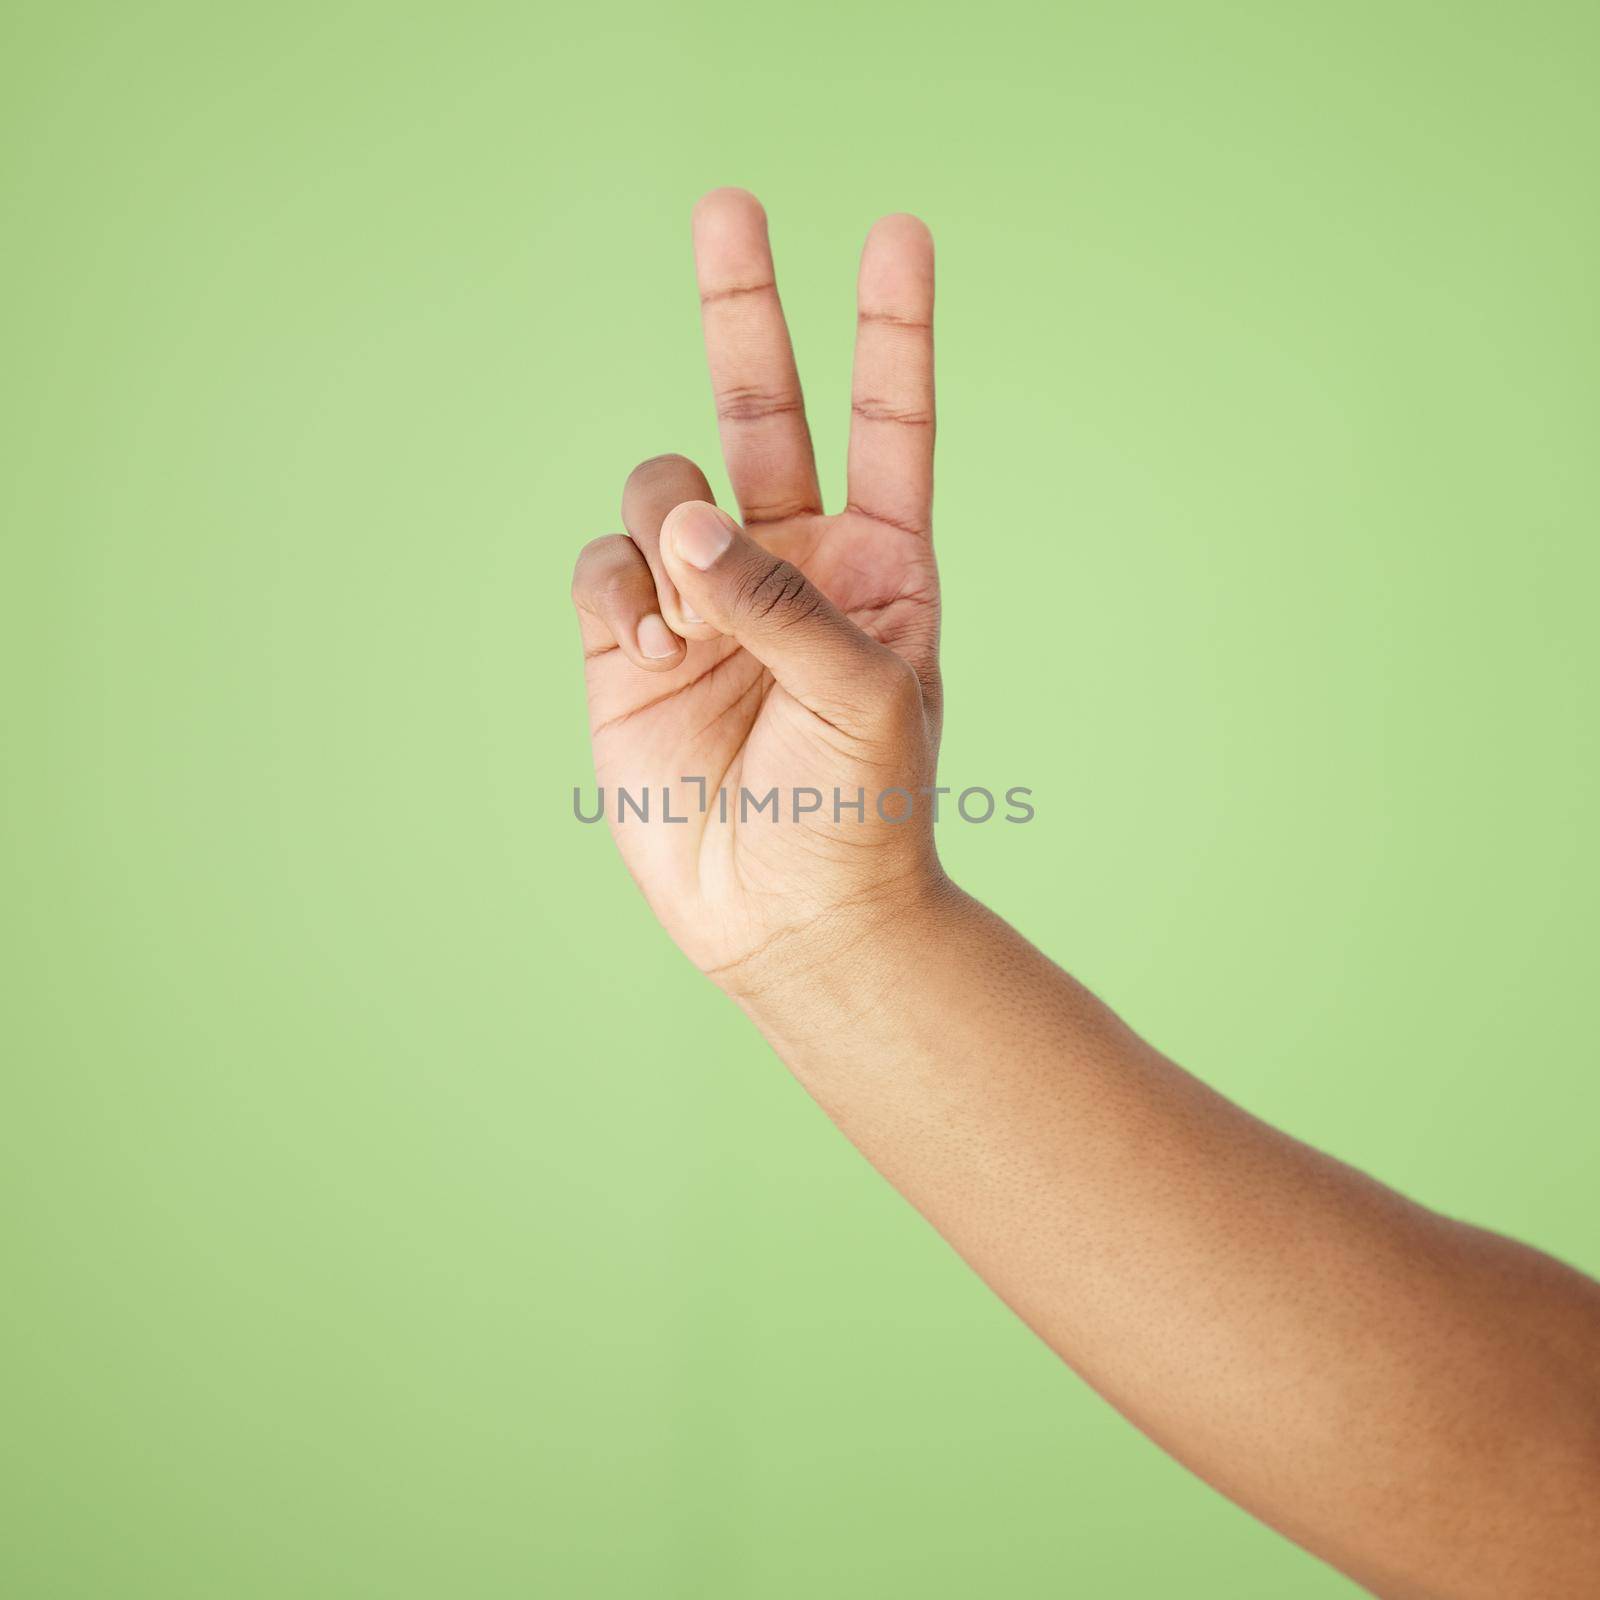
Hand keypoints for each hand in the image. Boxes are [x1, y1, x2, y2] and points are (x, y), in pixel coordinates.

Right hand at [571, 189, 944, 991]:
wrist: (788, 916)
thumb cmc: (858, 811)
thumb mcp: (860, 696)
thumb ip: (779, 598)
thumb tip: (683, 518)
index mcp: (876, 563)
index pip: (885, 421)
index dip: (890, 328)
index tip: (898, 231)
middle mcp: (785, 562)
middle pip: (758, 406)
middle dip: (742, 310)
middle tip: (729, 204)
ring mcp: (701, 599)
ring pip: (660, 487)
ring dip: (669, 529)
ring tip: (692, 624)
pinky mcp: (628, 646)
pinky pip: (604, 566)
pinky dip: (619, 593)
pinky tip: (651, 653)